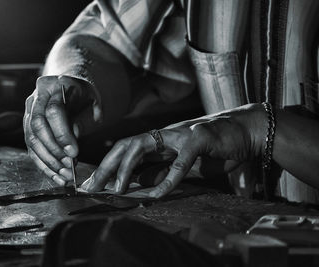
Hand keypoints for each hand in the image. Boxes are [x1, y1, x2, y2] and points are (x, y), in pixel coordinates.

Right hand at [24, 75, 101, 184]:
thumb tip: (71, 142)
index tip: (74, 153)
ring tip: (63, 175)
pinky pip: (30, 147)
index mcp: (55, 86)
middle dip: (53, 150)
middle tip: (68, 166)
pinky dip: (42, 163)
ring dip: (47, 160)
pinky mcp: (27, 125)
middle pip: (37, 125)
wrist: (70, 84)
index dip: (62, 134)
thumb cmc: (84, 95)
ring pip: (31, 138)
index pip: (53, 111)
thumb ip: (84, 120)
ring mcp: (29, 111)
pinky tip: (55, 175)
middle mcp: (37, 97)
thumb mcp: (93, 102)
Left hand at [81, 104, 265, 197]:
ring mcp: (180, 134)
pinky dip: (167, 180)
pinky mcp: (199, 139)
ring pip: (142, 146)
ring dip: (126, 168)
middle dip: (106, 166)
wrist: (247, 131)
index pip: (126, 150)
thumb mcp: (182, 164)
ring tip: (116, 188)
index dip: (107, 166)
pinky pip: (178, 162)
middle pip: (125, 145)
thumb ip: (161, 171)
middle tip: (91, 187)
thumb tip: (137, 184)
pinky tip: (156, 195)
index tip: (92, 184)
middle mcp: (164, 135)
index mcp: (160, 140)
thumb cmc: (215, 148)